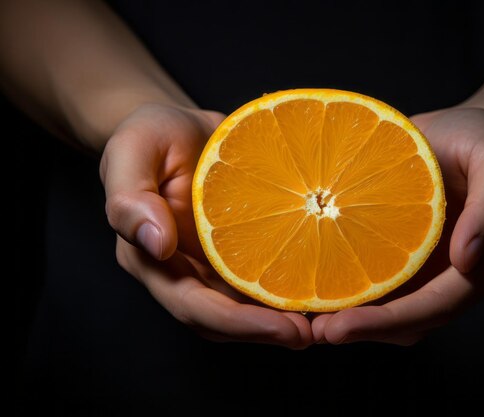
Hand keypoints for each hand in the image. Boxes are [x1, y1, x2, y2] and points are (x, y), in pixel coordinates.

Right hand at [99, 103, 312, 348]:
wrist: (179, 127)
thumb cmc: (151, 133)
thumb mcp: (132, 149)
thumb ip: (130, 197)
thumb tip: (155, 244)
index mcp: (151, 258)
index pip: (194, 307)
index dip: (238, 324)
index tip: (286, 328)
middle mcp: (183, 272)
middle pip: (226, 320)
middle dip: (269, 331)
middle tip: (318, 331)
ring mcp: (213, 264)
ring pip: (248, 306)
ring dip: (285, 318)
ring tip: (330, 318)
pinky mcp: (240, 249)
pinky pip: (266, 274)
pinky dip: (293, 284)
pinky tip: (327, 282)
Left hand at [311, 107, 483, 344]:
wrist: (460, 130)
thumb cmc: (481, 139)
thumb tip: (468, 260)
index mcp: (479, 264)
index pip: (435, 306)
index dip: (390, 321)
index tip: (341, 327)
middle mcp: (449, 275)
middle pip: (407, 321)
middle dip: (362, 329)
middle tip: (314, 331)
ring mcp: (422, 267)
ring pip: (387, 309)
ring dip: (350, 318)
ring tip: (304, 319)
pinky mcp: (397, 251)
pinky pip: (372, 278)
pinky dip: (345, 289)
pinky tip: (310, 282)